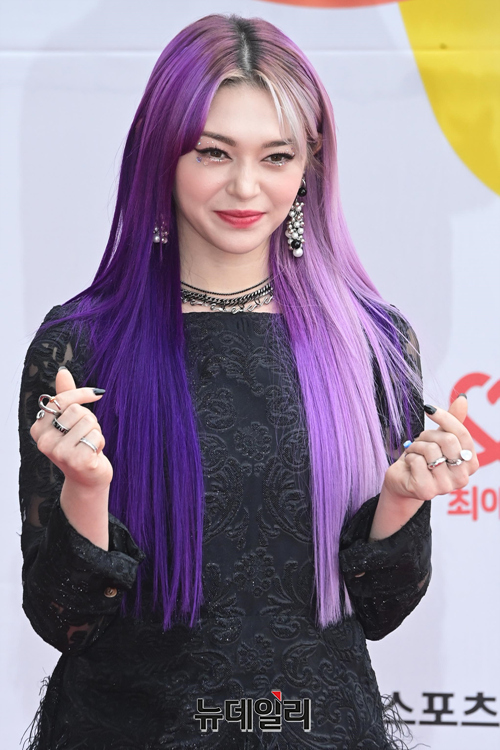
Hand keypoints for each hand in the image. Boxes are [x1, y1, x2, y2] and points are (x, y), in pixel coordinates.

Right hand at [30, 368, 112, 490]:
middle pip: (78, 410)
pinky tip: (94, 454)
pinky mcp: (77, 460)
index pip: (62, 399)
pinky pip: (96, 436)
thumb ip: (65, 397)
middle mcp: (44, 442)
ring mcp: (59, 453)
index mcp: (38, 429)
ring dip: (96, 432)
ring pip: (89, 422)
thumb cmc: (79, 445)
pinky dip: (100, 442)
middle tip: (85, 436)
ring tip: (88, 445)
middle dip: (89, 420)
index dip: (82, 394)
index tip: (97, 394)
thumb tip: (62, 371)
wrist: (87, 478)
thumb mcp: (70, 420)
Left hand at [380, 395, 479, 503]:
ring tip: (414, 454)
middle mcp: (462, 478)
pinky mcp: (426, 491)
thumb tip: (462, 398)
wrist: (402, 479)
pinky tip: (410, 465)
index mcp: (471, 463)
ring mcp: (445, 487)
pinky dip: (409, 457)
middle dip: (428, 435)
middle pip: (448, 440)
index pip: (462, 434)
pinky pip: (417, 461)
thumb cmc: (423, 458)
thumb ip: (452, 421)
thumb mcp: (438, 437)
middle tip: (420, 441)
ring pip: (431, 450)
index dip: (444, 417)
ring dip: (416, 446)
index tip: (428, 408)